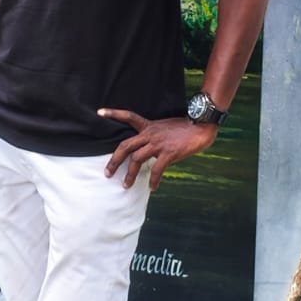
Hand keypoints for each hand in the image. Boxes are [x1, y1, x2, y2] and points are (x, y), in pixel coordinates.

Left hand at [98, 108, 218, 190]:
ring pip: (137, 159)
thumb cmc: (186, 128)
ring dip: (130, 174)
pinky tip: (152, 188)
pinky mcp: (169, 153)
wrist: (201, 126)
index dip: (113, 113)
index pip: (128, 116)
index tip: (99, 112)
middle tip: (107, 173)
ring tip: (126, 185)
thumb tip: (148, 153)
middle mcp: (150, 134)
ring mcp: (158, 143)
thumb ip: (154, 137)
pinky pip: (157, 169)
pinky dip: (154, 180)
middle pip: (125, 146)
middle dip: (114, 161)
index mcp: (149, 126)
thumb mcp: (165, 127)